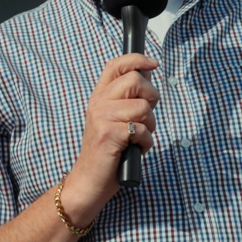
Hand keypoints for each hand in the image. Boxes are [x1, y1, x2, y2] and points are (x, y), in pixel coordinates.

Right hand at [58, 54, 159, 225]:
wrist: (88, 181)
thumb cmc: (106, 153)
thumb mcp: (113, 120)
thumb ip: (127, 100)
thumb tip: (148, 76)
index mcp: (99, 97)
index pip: (116, 65)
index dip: (137, 59)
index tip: (153, 63)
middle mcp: (98, 103)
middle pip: (135, 81)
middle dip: (151, 97)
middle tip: (146, 116)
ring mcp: (102, 118)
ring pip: (143, 107)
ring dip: (150, 125)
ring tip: (138, 138)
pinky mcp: (110, 134)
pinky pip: (143, 130)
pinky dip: (146, 143)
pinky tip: (134, 149)